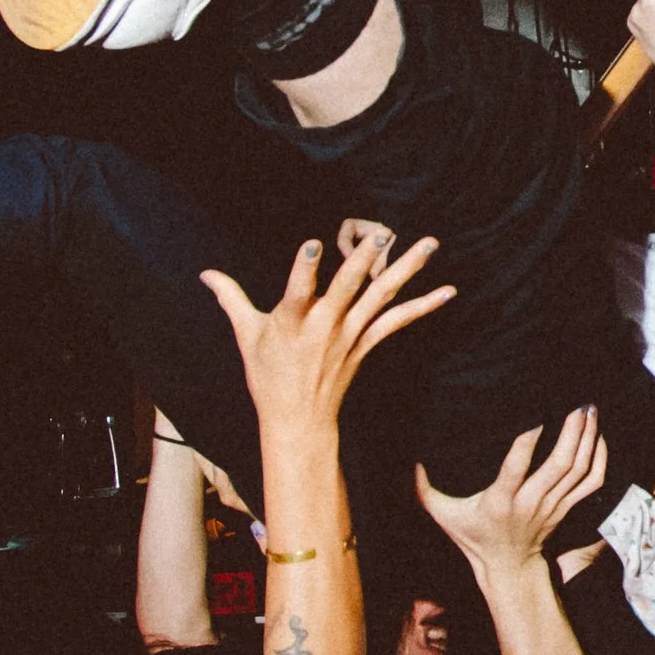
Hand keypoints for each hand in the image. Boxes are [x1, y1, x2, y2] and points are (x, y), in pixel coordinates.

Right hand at [202, 229, 453, 432]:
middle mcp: (324, 327)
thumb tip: (205, 272)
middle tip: (382, 233)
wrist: (298, 421)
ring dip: (406, 270)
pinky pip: (399, 321)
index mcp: (291, 322)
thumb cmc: (269, 376)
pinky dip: (425, 306)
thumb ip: (230, 298)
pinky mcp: (366, 344)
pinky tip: (449, 291)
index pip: (298, 289)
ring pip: (380, 298)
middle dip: (364, 260)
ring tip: (429, 244)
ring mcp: (349, 336)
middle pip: (347, 289)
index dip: (306, 267)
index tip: (314, 243)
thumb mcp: (246, 336)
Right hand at [416, 407, 609, 576]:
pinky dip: (599, 459)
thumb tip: (410, 457)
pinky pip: (591, 483)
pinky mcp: (566, 509)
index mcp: (500, 501)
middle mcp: (530, 503)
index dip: (528, 440)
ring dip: (587, 438)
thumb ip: (423, 486)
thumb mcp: (442, 514)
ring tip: (589, 408)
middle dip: (572, 430)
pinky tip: (598, 435)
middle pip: (559, 465)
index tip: (537, 413)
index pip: (517, 467)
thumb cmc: (472, 536)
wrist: (507, 569)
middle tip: (577, 400)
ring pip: (578, 470)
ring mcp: (552, 507)